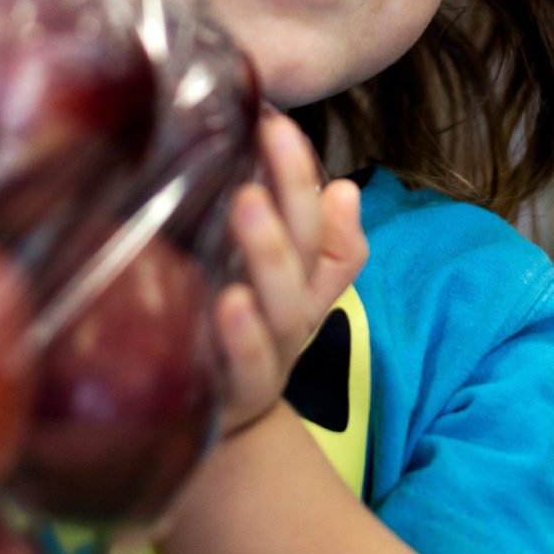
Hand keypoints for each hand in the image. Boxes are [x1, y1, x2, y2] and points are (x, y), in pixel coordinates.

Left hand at [214, 112, 367, 435]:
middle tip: (269, 139)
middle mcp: (291, 319)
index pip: (320, 226)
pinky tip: (229, 303)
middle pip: (304, 254)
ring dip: (269, 252)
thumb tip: (343, 189)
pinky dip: (242, 336)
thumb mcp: (271, 287)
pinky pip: (246, 367)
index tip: (275, 122)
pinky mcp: (230, 397)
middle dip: (292, 193)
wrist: (211, 432)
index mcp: (301, 286)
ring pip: (282, 306)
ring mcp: (265, 358)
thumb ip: (306, 240)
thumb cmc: (234, 338)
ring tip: (247, 202)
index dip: (304, 177)